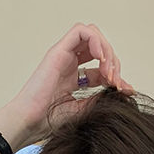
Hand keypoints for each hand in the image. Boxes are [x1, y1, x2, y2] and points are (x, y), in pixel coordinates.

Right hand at [0, 23, 133, 150]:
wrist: (29, 122)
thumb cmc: (48, 120)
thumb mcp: (83, 109)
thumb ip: (100, 97)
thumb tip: (124, 90)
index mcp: (73, 76)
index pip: (101, 66)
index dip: (116, 75)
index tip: (124, 90)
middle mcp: (68, 63)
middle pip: (99, 47)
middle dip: (113, 62)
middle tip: (115, 81)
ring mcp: (63, 55)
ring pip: (92, 34)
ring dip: (106, 50)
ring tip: (108, 71)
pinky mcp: (58, 51)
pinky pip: (81, 31)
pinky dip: (96, 41)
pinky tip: (101, 59)